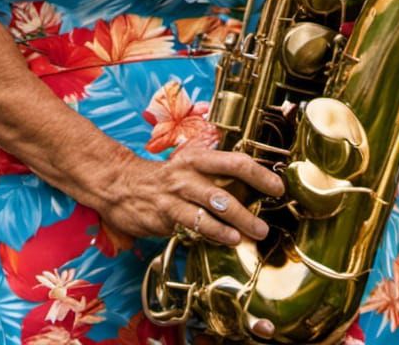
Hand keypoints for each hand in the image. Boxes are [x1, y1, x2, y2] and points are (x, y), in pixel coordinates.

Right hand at [101, 138, 282, 245]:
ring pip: (213, 206)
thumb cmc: (163, 179)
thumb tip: (249, 186)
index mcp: (199, 158)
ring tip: (254, 233)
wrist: (120, 185)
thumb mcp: (188, 167)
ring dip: (237, 221)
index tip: (279, 187)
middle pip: (227, 184)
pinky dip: (213, 233)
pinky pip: (194, 224)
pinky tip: (228, 240)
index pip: (236, 161)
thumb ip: (214, 175)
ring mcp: (177, 193)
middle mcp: (190, 173)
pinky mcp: (166, 213)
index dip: (260, 174)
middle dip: (251, 203)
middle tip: (268, 221)